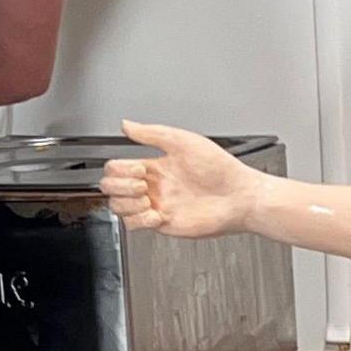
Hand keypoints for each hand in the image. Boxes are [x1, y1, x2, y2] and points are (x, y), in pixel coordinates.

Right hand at [103, 120, 265, 237]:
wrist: (239, 196)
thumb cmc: (221, 169)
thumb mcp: (183, 141)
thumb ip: (152, 133)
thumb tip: (126, 124)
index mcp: (156, 166)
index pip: (117, 167)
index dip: (120, 168)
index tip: (141, 167)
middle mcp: (153, 186)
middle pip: (111, 188)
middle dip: (120, 185)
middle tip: (142, 183)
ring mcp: (156, 205)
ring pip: (119, 208)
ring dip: (128, 203)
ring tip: (147, 199)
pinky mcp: (162, 223)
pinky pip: (135, 225)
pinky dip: (139, 220)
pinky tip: (156, 213)